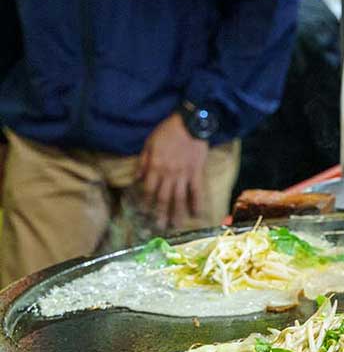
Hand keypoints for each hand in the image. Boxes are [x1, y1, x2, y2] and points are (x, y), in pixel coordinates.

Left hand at [139, 112, 209, 229]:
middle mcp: (169, 174)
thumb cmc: (168, 131)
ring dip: (178, 213)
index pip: (149, 189)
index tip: (144, 214)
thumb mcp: (149, 143)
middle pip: (164, 198)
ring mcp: (184, 175)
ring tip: (176, 226)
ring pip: (180, 197)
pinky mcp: (197, 172)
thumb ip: (143, 162)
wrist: (191, 123)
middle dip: (160, 214)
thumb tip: (137, 178)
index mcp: (155, 167)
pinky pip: (197, 190)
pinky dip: (197, 203)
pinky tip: (197, 214)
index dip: (146, 202)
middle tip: (159, 228)